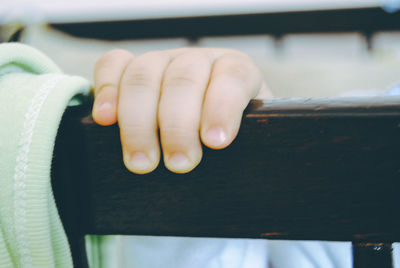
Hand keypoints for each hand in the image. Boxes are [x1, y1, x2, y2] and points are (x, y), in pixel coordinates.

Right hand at [92, 48, 271, 173]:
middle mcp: (197, 60)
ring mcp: (162, 60)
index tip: (215, 142)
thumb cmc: (225, 136)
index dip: (222, 107)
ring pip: (144, 74)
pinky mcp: (130, 67)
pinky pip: (112, 65)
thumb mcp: (248, 137)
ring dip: (138, 121)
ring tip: (141, 162)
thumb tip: (229, 156)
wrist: (205, 125)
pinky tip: (105, 119)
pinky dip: (106, 90)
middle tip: (179, 164)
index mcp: (235, 70)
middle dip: (178, 125)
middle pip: (183, 79)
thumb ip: (250, 141)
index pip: (231, 77)